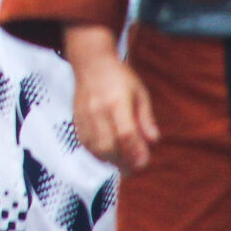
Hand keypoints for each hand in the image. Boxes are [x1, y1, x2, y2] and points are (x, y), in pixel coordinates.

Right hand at [66, 25, 158, 171]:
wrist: (91, 62)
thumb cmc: (120, 78)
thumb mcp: (140, 93)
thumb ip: (146, 118)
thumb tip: (153, 140)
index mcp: (117, 102)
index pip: (126, 134)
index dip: (136, 152)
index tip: (144, 163)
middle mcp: (98, 110)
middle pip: (108, 145)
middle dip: (123, 161)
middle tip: (133, 168)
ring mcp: (85, 114)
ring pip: (95, 147)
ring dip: (109, 160)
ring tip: (121, 163)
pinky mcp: (76, 118)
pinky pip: (85, 142)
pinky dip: (96, 153)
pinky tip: (107, 154)